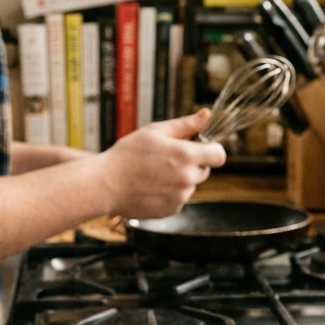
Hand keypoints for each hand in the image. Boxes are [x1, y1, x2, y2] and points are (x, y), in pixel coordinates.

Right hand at [98, 109, 226, 218]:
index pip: (219, 155)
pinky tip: (150, 187)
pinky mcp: (171, 210)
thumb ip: (185, 124)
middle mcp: (187, 178)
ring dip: (179, 180)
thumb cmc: (127, 155)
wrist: (105, 184)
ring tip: (153, 174)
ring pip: (190, 185)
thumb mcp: (155, 131)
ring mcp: (180, 197)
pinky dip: (169, 193)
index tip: (200, 148)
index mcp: (186, 156)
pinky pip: (178, 199)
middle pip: (204, 170)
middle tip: (166, 160)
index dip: (212, 150)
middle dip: (191, 164)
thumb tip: (206, 115)